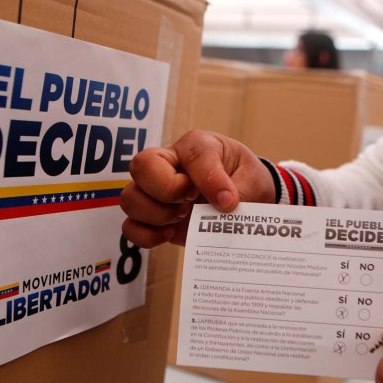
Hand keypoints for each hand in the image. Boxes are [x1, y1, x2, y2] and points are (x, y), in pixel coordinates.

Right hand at [120, 130, 274, 247]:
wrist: (245, 199)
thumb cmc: (245, 181)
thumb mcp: (252, 181)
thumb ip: (240, 192)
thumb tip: (223, 207)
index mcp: (197, 146)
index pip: (191, 154)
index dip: (208, 179)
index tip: (228, 201)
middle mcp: (169, 164)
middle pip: (141, 166)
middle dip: (166, 190)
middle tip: (191, 202)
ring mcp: (156, 191)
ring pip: (130, 198)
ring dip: (156, 215)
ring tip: (184, 218)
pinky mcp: (153, 217)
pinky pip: (130, 226)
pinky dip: (147, 235)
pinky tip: (171, 234)